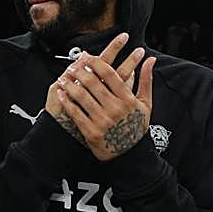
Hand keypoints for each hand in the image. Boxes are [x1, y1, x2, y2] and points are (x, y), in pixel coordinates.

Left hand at [54, 34, 154, 160]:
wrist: (131, 154)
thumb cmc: (137, 126)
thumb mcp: (145, 103)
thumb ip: (146, 80)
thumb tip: (150, 60)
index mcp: (127, 100)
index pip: (110, 75)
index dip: (96, 63)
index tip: (86, 57)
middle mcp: (115, 109)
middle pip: (94, 83)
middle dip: (80, 71)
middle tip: (72, 66)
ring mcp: (103, 121)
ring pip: (82, 96)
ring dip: (70, 84)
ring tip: (64, 77)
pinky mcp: (92, 132)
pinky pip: (76, 113)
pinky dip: (67, 101)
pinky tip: (61, 94)